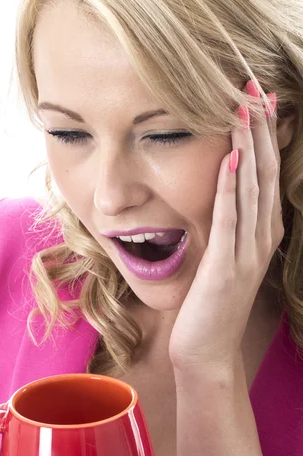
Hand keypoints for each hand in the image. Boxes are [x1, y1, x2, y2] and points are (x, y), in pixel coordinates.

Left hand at [168, 80, 281, 367]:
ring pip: (251, 189)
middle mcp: (261, 240)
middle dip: (260, 128)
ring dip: (248, 145)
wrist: (206, 351)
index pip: (265, 176)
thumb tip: (220, 195)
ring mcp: (247, 253)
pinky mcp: (226, 267)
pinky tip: (230, 156)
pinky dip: (230, 185)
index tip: (258, 101)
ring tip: (243, 107)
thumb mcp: (223, 261)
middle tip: (253, 87)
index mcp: (260, 236)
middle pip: (264, 173)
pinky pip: (229, 218)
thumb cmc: (210, 307)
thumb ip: (227, 229)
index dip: (264, 137)